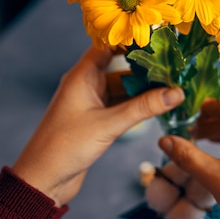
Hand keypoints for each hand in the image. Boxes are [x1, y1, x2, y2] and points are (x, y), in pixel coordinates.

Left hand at [11, 47, 184, 206]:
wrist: (43, 180)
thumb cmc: (65, 147)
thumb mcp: (108, 124)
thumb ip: (144, 107)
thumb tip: (176, 92)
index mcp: (82, 76)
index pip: (108, 46)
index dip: (132, 41)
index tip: (159, 39)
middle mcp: (87, 85)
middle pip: (121, 68)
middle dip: (146, 68)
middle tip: (175, 67)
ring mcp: (93, 102)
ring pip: (124, 88)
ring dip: (145, 89)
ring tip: (173, 86)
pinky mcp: (98, 119)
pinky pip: (123, 105)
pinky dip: (139, 105)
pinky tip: (159, 105)